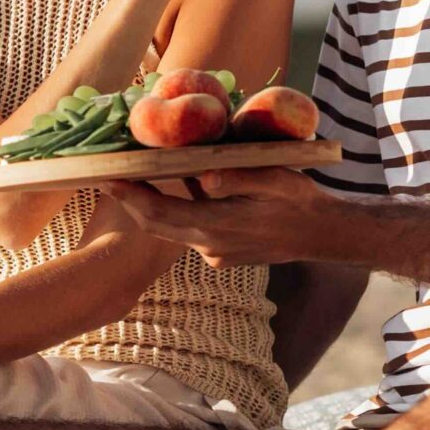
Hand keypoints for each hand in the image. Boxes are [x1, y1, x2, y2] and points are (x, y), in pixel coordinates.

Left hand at [100, 165, 338, 267]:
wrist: (323, 234)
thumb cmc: (302, 202)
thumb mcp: (275, 179)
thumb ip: (238, 177)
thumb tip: (204, 177)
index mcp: (218, 226)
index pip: (161, 212)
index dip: (131, 196)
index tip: (107, 178)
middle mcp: (210, 246)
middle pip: (157, 225)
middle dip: (130, 202)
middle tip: (106, 176)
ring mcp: (215, 253)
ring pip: (171, 229)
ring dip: (151, 206)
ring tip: (132, 177)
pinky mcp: (221, 253)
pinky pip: (189, 230)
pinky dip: (175, 211)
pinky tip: (173, 186)